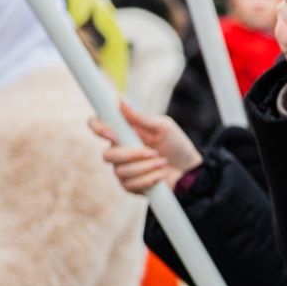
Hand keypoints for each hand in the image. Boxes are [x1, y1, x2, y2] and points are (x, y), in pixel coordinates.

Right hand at [88, 98, 203, 194]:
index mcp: (124, 132)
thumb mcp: (163, 127)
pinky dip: (149, 179)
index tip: (111, 134)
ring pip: (120, 171)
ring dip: (146, 167)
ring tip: (163, 162)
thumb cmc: (176, 144)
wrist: (188, 169)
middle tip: (153, 152)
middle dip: (132, 155)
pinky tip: (160, 175)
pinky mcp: (129, 185)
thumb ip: (141, 117)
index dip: (98, 128)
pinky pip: (129, 184)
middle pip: (108, 155)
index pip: (98, 126)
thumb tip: (120, 100)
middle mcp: (118, 150)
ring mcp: (122, 169)